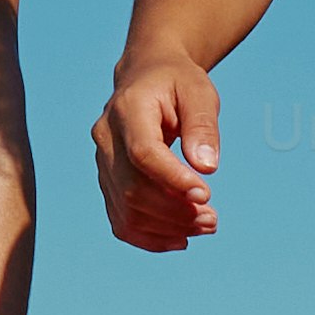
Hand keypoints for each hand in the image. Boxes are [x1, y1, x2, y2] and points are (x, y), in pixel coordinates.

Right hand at [92, 56, 221, 250]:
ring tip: (205, 225)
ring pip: (125, 210)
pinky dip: (149, 237)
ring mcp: (102, 163)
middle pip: (132, 188)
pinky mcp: (107, 182)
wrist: (146, 76)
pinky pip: (121, 220)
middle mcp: (106, 138)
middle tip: (212, 218)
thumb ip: (203, 126)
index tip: (206, 195)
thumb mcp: (199, 91)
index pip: (143, 154)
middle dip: (174, 211)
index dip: (173, 180)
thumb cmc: (176, 82)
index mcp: (127, 109)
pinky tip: (181, 237)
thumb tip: (207, 168)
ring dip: (167, 227)